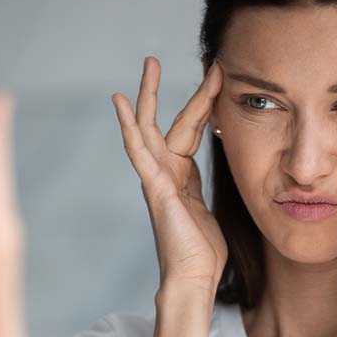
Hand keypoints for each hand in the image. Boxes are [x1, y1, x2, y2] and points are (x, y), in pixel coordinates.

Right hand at [112, 57, 226, 301]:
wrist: (193, 279)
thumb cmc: (202, 252)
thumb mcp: (209, 210)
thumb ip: (203, 188)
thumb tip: (213, 176)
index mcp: (181, 176)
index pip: (191, 129)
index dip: (202, 102)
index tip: (215, 76)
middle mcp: (165, 173)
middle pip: (166, 121)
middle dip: (165, 90)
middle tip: (155, 58)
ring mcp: (157, 179)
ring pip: (149, 128)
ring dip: (148, 95)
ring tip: (148, 65)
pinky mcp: (155, 188)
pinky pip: (139, 150)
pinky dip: (129, 125)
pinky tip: (120, 103)